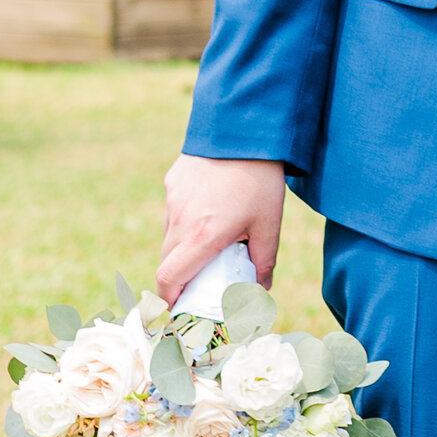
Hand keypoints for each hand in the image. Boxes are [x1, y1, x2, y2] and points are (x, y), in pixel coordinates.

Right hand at [160, 153, 285, 302]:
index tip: (178, 308)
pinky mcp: (173, 182)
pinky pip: (172, 211)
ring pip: (168, 236)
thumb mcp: (268, 224)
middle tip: (198, 282)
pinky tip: (209, 210)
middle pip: (167, 262)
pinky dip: (184, 221)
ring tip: (209, 243)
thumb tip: (261, 288)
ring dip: (181, 249)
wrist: (244, 129)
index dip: (168, 299)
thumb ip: (263, 260)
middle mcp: (180, 220)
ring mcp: (173, 199)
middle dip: (178, 278)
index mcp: (201, 237)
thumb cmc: (260, 179)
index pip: (168, 279)